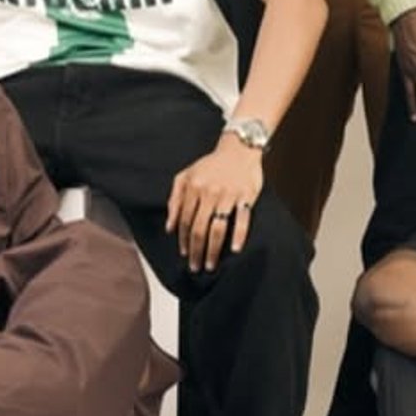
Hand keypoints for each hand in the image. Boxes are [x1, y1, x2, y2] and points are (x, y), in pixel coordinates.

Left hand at [166, 136, 263, 273]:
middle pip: (199, 228)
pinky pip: (242, 219)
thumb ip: (174, 199)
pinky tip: (234, 249)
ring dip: (212, 249)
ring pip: (217, 228)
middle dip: (196, 251)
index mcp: (193, 187)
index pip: (184, 220)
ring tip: (210, 265)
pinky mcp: (246, 196)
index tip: (184, 254)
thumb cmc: (211, 165)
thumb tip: (168, 228)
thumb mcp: (186, 176)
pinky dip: (238, 235)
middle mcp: (209, 192)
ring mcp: (228, 195)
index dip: (183, 240)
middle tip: (195, 266)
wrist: (239, 149)